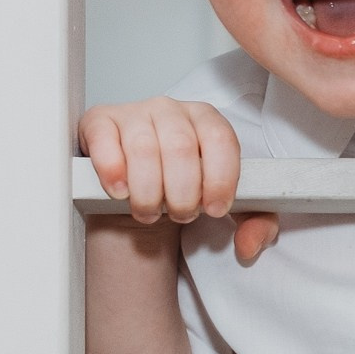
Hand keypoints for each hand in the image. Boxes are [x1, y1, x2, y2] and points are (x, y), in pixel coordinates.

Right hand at [79, 98, 279, 264]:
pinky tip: (120, 191)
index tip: (214, 209)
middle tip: (179, 214)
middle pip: (182, 147)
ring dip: (148, 192)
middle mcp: (171, 110)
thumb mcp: (223, 203)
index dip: (219, 179)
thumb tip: (249, 244)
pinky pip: (105, 140)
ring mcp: (134, 113)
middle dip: (182, 194)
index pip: (220, 139)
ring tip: (149, 211)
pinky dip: (112, 170)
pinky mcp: (100, 122)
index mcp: (206, 119)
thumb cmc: (183, 188)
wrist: (140, 187)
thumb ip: (254, 223)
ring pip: (144, 149)